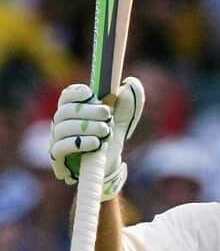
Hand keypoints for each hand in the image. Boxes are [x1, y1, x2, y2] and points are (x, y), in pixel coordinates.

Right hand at [49, 77, 144, 198]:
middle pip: (66, 111)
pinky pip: (60, 147)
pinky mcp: (57, 157)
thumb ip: (128, 103)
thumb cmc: (110, 139)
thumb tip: (132, 83)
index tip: (91, 93)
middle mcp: (61, 123)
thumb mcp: (122, 120)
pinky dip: (79, 143)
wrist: (108, 167)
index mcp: (73, 110)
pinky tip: (96, 143)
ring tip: (105, 131)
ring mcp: (56, 139)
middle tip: (107, 114)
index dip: (76, 93)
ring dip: (86, 127)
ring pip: (63, 128)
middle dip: (88, 111)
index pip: (67, 96)